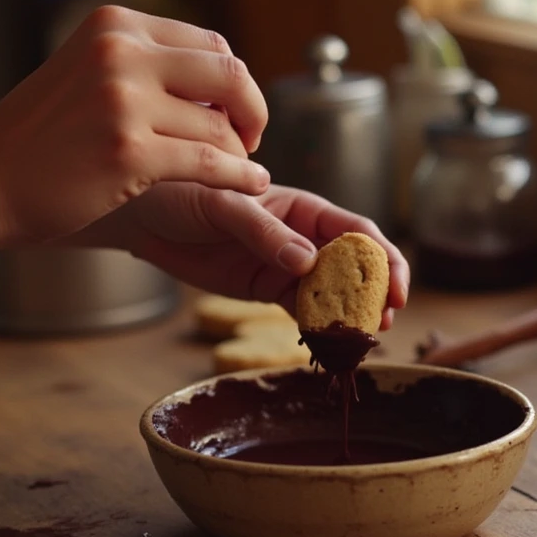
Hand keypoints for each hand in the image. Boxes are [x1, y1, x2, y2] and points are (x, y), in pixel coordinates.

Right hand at [0, 6, 269, 246]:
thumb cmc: (36, 140)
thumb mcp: (88, 75)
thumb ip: (144, 67)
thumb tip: (224, 83)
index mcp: (114, 26)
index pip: (210, 45)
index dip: (234, 83)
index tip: (234, 114)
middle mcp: (120, 51)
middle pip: (229, 73)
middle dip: (252, 110)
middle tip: (249, 140)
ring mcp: (123, 100)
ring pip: (220, 124)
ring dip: (238, 154)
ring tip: (238, 171)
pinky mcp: (128, 151)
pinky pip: (210, 161)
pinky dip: (238, 177)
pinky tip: (250, 187)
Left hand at [74, 184, 409, 328]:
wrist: (140, 216)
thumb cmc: (179, 192)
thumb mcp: (221, 206)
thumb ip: (264, 232)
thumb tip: (307, 263)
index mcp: (302, 206)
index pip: (357, 232)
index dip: (383, 260)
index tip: (396, 289)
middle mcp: (302, 234)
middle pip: (354, 266)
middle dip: (376, 293)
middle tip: (387, 323)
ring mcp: (285, 263)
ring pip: (332, 292)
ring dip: (351, 315)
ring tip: (361, 341)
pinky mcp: (264, 286)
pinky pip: (301, 309)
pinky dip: (318, 327)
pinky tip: (329, 344)